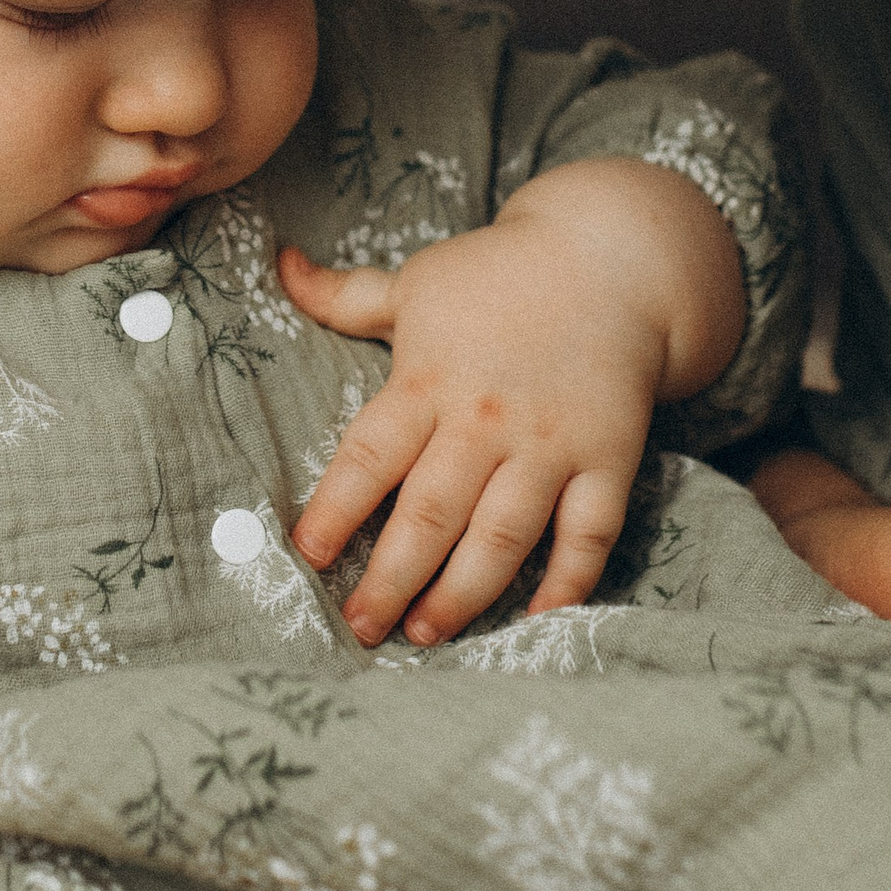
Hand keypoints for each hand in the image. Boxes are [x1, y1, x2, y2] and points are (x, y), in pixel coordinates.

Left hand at [283, 159, 744, 645]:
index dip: (334, 511)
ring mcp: (550, 445)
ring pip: (502, 537)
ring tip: (424, 632)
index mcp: (430, 380)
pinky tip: (534, 619)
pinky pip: (589, 533)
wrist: (614, 258)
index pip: (370, 456)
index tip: (306, 557)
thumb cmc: (502, 272)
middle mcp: (486, 420)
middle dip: (389, 579)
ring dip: (461, 594)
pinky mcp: (607, 459)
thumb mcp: (417, 280)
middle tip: (359, 627)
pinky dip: (566, 581)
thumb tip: (276, 263)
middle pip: (430, 515)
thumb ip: (345, 295)